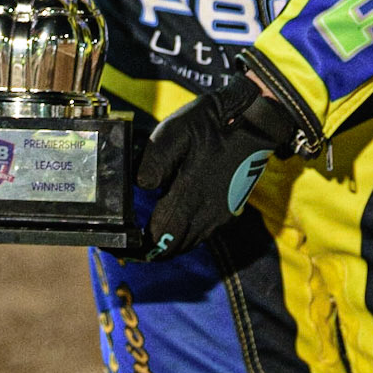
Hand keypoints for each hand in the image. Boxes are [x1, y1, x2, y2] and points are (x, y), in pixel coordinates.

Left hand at [136, 74, 300, 257]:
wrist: (254, 123)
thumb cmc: (212, 124)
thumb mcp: (175, 131)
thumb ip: (155, 160)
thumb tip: (141, 185)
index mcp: (191, 194)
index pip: (160, 235)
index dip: (137, 246)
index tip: (118, 243)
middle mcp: (208, 213)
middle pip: (172, 247)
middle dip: (147, 250)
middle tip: (126, 243)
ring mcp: (220, 215)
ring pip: (187, 244)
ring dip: (165, 245)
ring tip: (143, 237)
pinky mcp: (228, 212)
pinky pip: (200, 235)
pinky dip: (182, 236)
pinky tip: (170, 223)